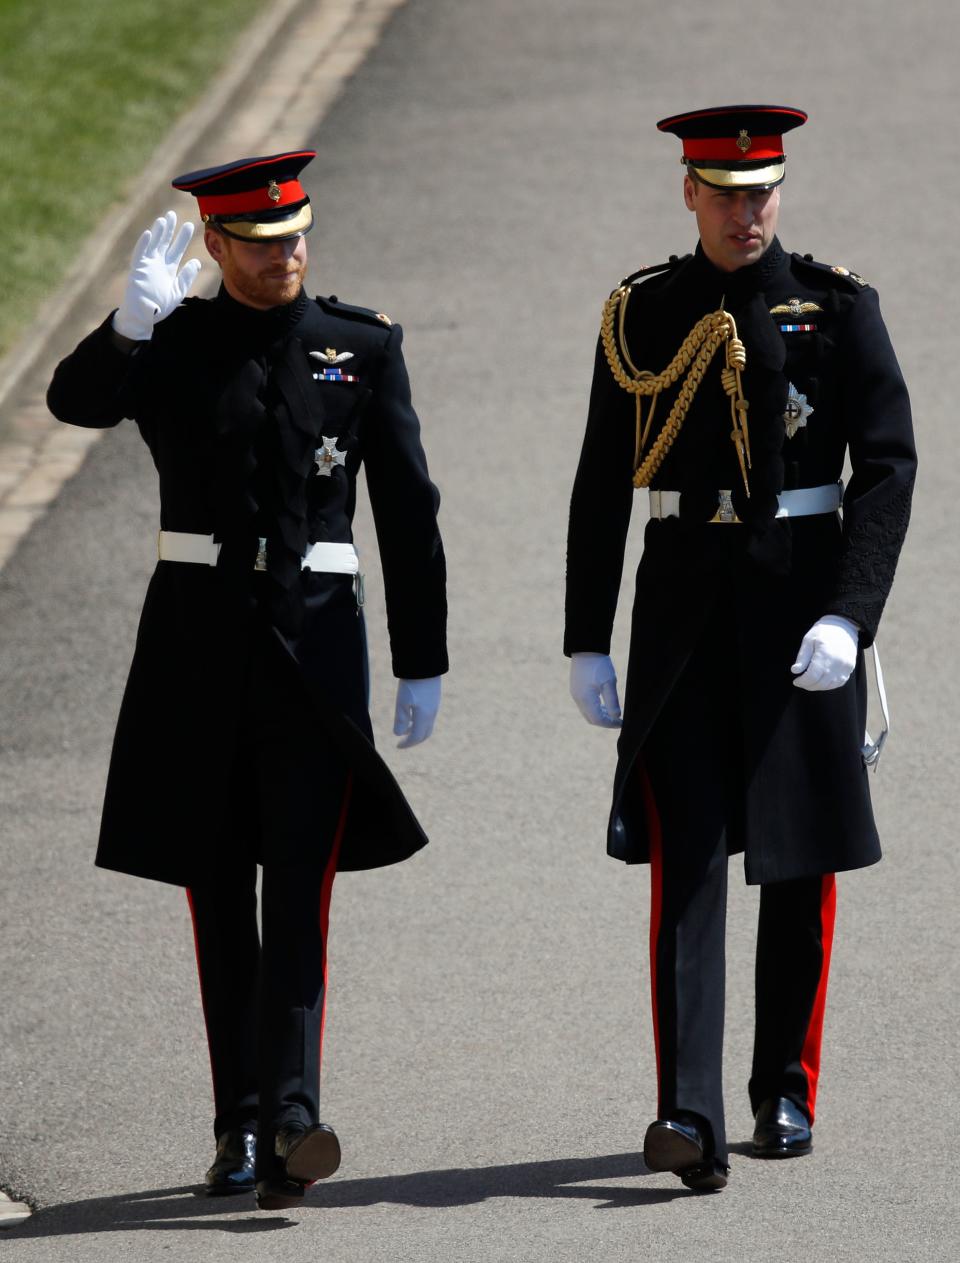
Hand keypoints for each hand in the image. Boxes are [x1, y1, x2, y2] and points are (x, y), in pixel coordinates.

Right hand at [112, 211, 201, 340]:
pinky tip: (148, 234)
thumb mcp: (177, 292)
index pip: (177, 250)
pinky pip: (139, 255)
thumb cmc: (160, 307)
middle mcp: (158, 264)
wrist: (144, 317)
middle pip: (164, 243)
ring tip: (163, 220)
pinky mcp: (137, 271)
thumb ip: (186, 277)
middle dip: (169, 230)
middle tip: (173, 215)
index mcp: (168, 269)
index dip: (183, 238)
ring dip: (157, 233)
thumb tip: (197, 263)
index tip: (190, 225)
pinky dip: (143, 245)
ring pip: (152, 245)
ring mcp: (147, 266)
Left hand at [393, 676, 440, 747]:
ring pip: (428, 724)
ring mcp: (435, 705)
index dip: (407, 744)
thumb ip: (401, 720)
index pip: (417, 737)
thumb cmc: (412, 683)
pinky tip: (412, 714)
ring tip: (406, 729)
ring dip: (417, 730)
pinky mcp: (435, 698)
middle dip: (414, 740)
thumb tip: (398, 734)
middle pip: (425, 734)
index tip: (397, 746)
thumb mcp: (402, 702)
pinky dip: (421, 721)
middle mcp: (432, 713)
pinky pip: (429, 716)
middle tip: (403, 742)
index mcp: (424, 716)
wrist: (425, 664)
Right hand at [570, 652, 622, 726]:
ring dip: (600, 716)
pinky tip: (603, 705)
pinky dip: (594, 709)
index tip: (622, 723)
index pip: (598, 720)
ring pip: (587, 713)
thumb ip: (612, 702)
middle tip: (618, 720)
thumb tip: (616, 717)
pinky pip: (584, 706)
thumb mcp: (609, 683)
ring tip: (613, 713)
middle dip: (605, 722)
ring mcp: (575, 694)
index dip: (610, 724)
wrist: (586, 649)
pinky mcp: (575, 689)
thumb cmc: (599, 665)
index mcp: (586, 699)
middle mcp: (578, 699)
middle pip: (591, 719)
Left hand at [791, 615, 858, 690]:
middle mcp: (837, 663)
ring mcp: (845, 667)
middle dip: (809, 686)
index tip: (796, 681)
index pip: (812, 676)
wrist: (844, 626)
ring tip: (810, 682)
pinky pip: (839, 683)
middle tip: (801, 682)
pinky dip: (829, 685)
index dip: (803, 681)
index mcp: (825, 654)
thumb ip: (802, 657)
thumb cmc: (823, 632)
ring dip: (818, 687)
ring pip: (830, 685)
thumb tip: (795, 671)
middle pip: (821, 683)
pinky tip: (822, 681)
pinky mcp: (850, 668)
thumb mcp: (808, 640)